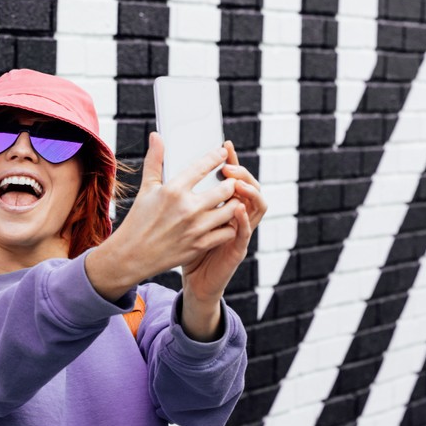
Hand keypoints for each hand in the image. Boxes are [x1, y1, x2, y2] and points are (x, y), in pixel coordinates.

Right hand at [86, 133, 248, 300]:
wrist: (132, 255)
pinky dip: (230, 225)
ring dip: (234, 203)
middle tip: (230, 181)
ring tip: (231, 200)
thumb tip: (156, 136)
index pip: (203, 166)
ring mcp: (196, 228)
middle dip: (231, 183)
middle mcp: (187, 208)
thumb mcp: (146, 188)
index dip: (217, 157)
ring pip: (231, 210)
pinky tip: (225, 221)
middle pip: (226, 188)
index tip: (223, 153)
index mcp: (173, 190)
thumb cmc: (138, 220)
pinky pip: (227, 232)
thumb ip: (154, 161)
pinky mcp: (200, 245)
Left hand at [181, 140, 265, 305]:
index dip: (232, 161)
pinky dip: (245, 220)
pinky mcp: (237, 249)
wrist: (192, 279)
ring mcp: (240, 232)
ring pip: (256, 206)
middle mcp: (237, 216)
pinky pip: (246, 232)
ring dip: (250, 192)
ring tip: (236, 182)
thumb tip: (169, 165)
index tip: (224, 146)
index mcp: (225, 206)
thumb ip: (180, 192)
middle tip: (228, 165)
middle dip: (242, 173)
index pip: (235, 178)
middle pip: (250, 187)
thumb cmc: (187, 247)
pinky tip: (237, 208)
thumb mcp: (182, 216)